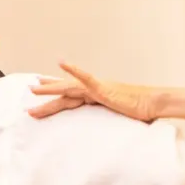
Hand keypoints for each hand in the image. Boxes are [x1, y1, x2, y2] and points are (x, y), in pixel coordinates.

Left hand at [29, 62, 154, 121]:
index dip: (59, 93)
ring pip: (70, 86)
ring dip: (51, 87)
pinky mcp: (103, 89)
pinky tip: (62, 64)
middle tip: (31, 89)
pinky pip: (86, 78)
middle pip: (67, 90)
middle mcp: (96, 88)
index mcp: (99, 94)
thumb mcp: (122, 113)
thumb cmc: (141, 109)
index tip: (46, 89)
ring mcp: (99, 87)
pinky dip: (74, 71)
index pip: (75, 94)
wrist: (152, 103)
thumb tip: (112, 120)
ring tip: (34, 88)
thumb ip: (113, 113)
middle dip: (49, 90)